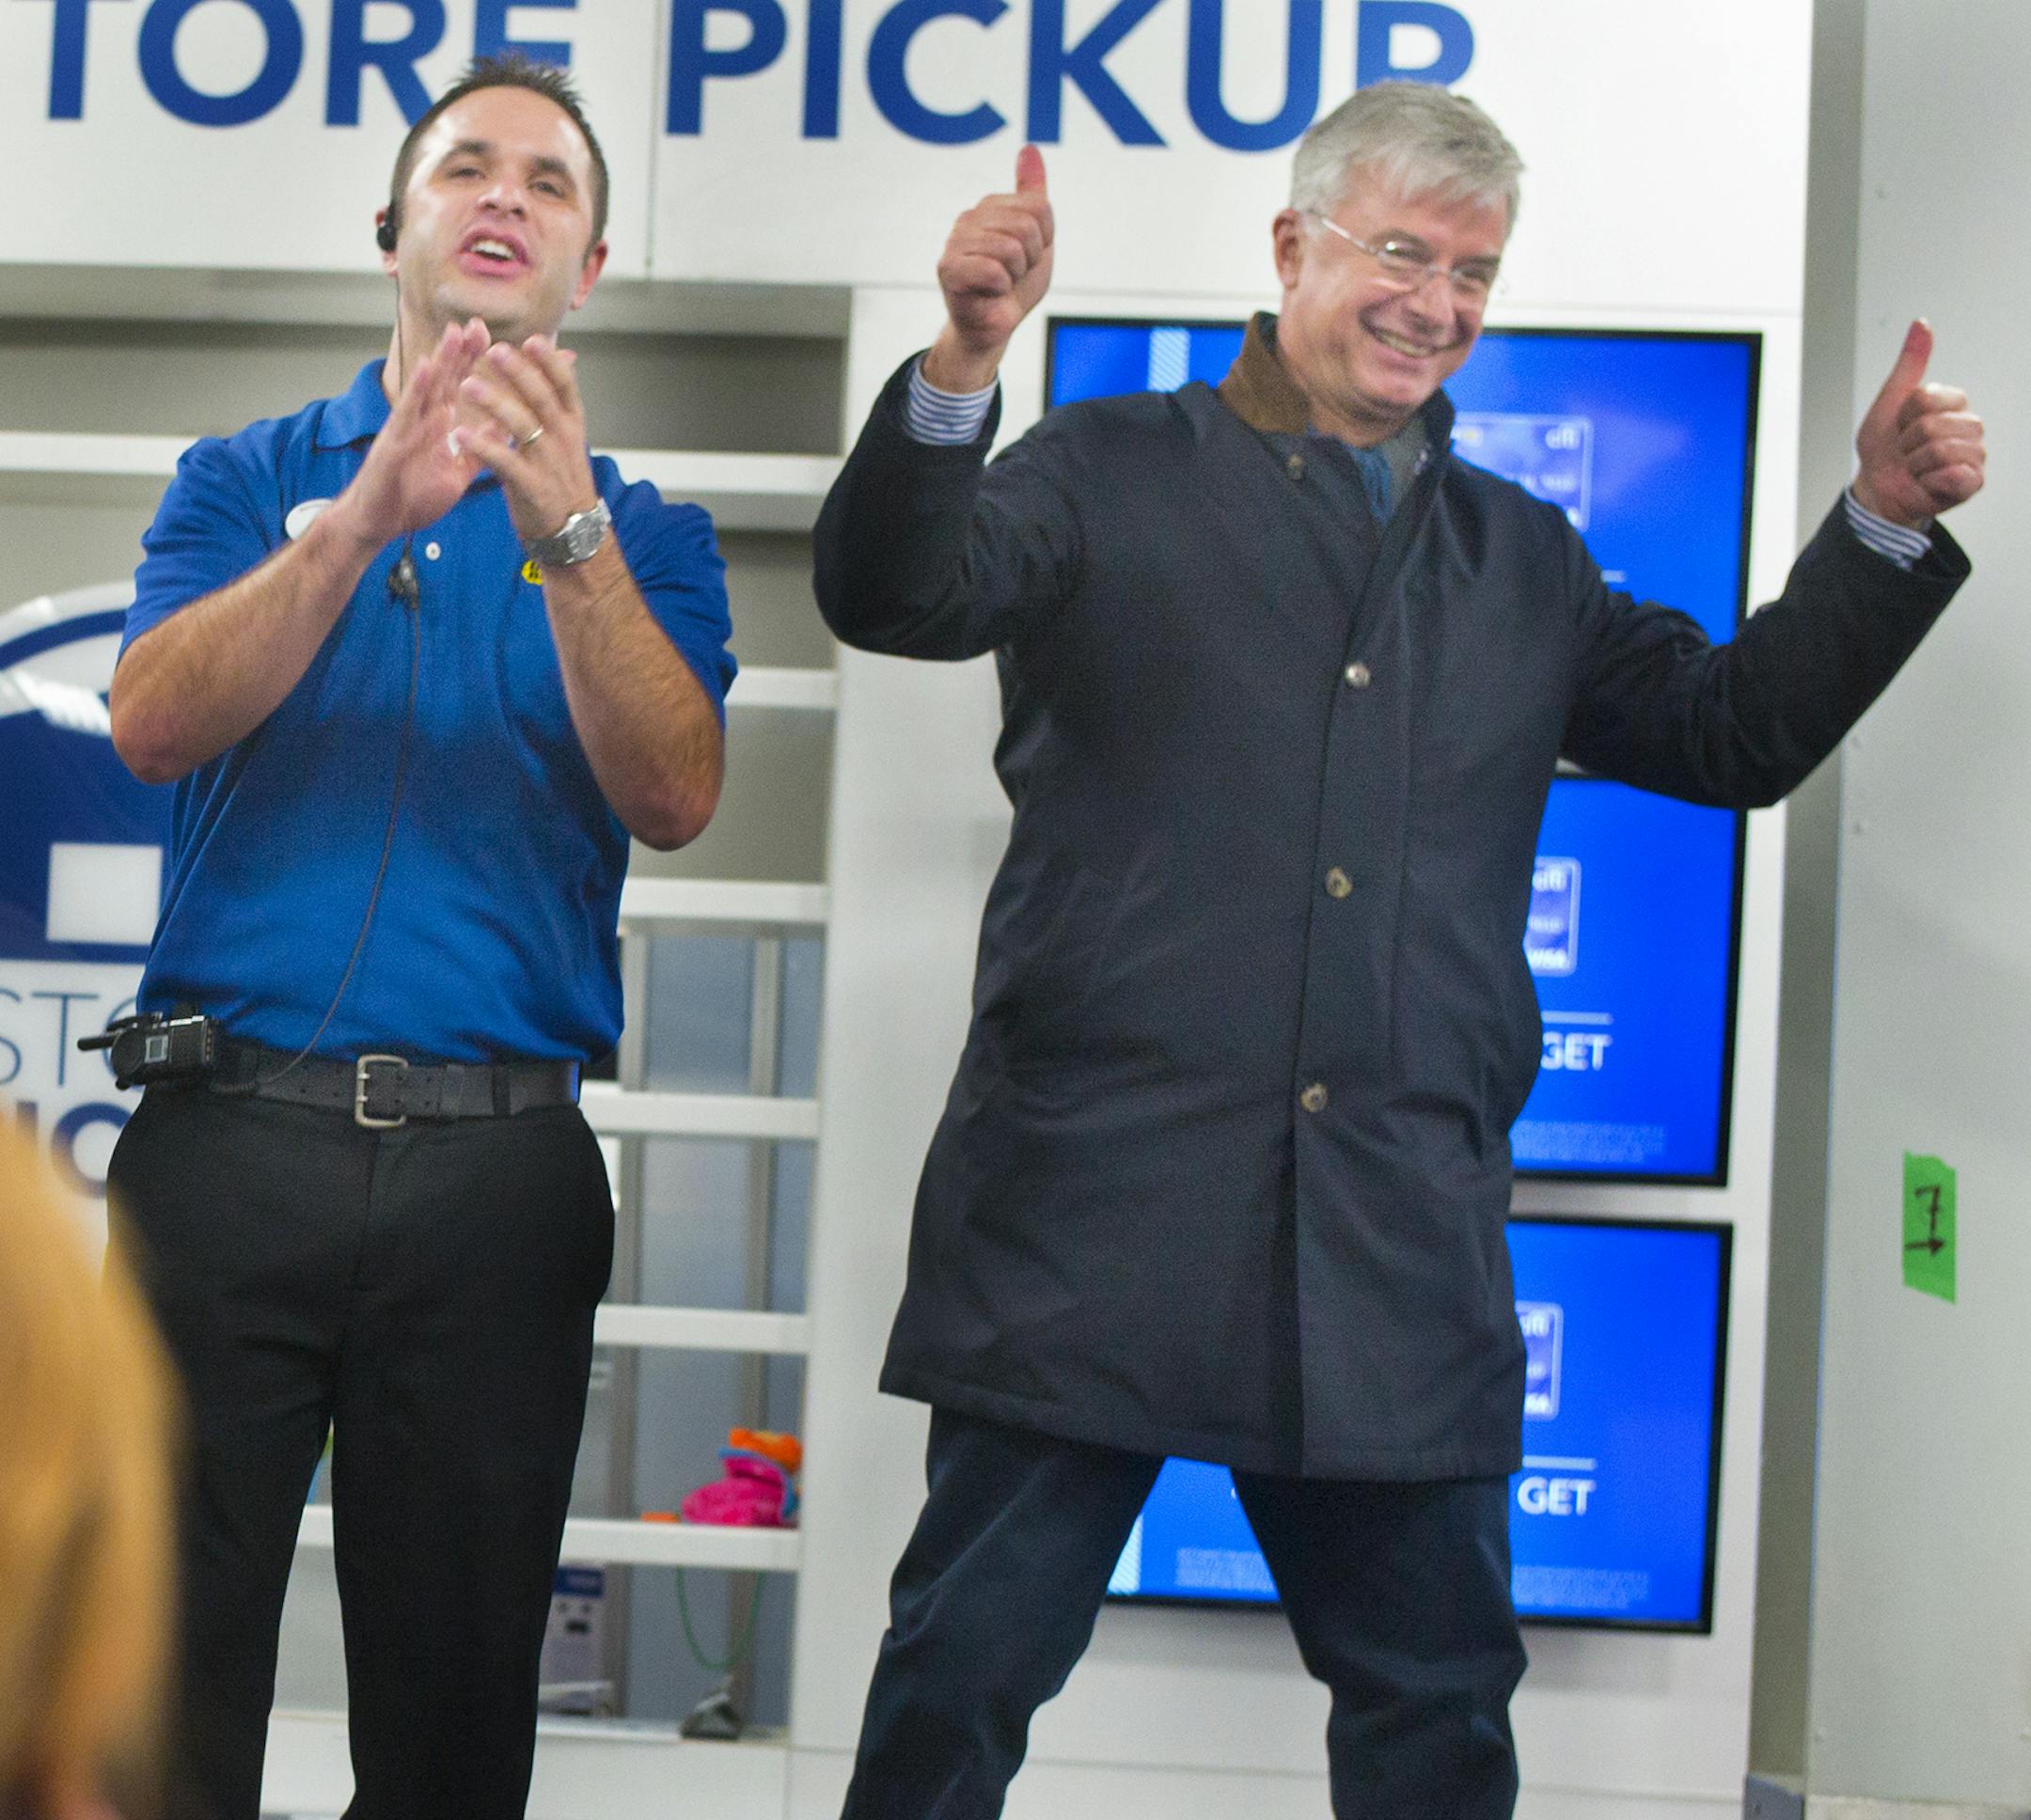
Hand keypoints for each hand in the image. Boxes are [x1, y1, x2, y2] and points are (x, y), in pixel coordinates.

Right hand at [330, 319, 487, 549]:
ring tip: (456, 333)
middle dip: (461, 351)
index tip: (498, 342)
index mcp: (436, 426)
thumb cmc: (410, 497)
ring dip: (441, 359)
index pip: (459, 387)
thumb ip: (477, 451)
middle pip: (444, 378)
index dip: (475, 364)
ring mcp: (405, 428)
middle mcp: (421, 420)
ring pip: (425, 388)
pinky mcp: (392, 443)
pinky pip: (406, 413)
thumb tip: (501, 431)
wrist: (378, 523)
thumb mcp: (456, 475)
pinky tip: (427, 368)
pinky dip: (417, 389)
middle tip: (480, 324)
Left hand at [451, 335, 600, 548]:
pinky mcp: (531, 487)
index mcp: (571, 424)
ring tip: (469, 384)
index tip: (531, 340)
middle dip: (519, 372)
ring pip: (523, 425)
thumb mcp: (567, 439)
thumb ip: (557, 402)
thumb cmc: (561, 480)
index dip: (549, 362)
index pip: (565, 385)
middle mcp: (563, 439)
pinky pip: (505, 463)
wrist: (572, 531)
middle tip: (494, 350)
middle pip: (542, 398)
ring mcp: (548, 463)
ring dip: (495, 403)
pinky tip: (463, 434)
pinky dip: (483, 447)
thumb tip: (562, 359)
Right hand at [923, 145, 1054, 392]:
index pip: (1041, 208)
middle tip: (1013, 274)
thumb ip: (1033, 194)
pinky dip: (1000, 289)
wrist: (993, 327)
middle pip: (1028, 227)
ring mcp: (955, 241)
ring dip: (1015, 276)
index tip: (1028, 258)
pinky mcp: (948, 269)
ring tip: (1001, 284)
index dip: (1045, 241)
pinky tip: (989, 294)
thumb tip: (1030, 149)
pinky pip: (993, 271)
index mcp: (991, 207)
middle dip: (1031, 259)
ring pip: (1012, 249)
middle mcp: (970, 218)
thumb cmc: (1013, 284)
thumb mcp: (1036, 236)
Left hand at [1852, 319, 1985, 529]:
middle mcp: (1969, 425)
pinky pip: (1953, 475)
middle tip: (1905, 451)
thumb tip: (1921, 323)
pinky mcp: (1973, 482)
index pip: (1926, 398)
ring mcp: (1974, 454)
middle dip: (1906, 442)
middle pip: (1931, 425)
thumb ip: (1909, 364)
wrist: (1877, 488)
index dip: (1903, 416)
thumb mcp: (1889, 401)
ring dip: (1914, 464)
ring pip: (1940, 449)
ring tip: (1915, 467)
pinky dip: (1929, 481)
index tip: (1900, 427)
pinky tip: (1927, 483)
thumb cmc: (1884, 447)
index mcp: (1953, 403)